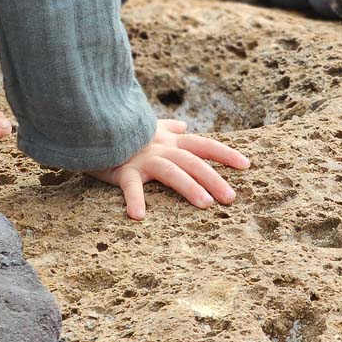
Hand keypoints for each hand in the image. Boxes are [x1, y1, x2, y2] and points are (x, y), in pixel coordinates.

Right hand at [84, 118, 250, 220]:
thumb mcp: (149, 126)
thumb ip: (169, 128)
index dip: (225, 153)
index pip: (203, 145)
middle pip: (193, 161)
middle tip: (231, 198)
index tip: (246, 165)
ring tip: (205, 205)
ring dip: (189, 186)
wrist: (94, 125)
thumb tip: (185, 125)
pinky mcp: (122, 168)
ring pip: (171, 170)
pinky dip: (134, 199)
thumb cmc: (122, 131)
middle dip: (214, 178)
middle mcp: (161, 148)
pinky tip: (138, 216)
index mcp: (169, 140)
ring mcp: (142, 158)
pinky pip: (129, 185)